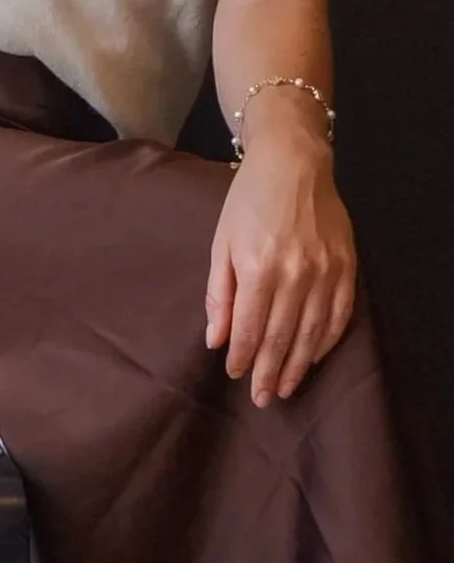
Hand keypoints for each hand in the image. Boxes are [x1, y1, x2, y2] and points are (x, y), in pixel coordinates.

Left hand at [205, 118, 355, 407]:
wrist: (294, 163)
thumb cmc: (247, 201)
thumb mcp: (221, 243)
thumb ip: (218, 293)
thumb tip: (216, 340)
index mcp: (258, 268)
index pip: (249, 328)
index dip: (242, 356)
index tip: (236, 376)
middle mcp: (295, 274)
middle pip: (280, 337)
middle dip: (268, 372)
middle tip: (262, 399)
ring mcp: (325, 272)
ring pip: (311, 333)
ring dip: (297, 365)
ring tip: (285, 388)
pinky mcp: (346, 267)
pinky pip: (338, 316)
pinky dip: (326, 341)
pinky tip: (313, 357)